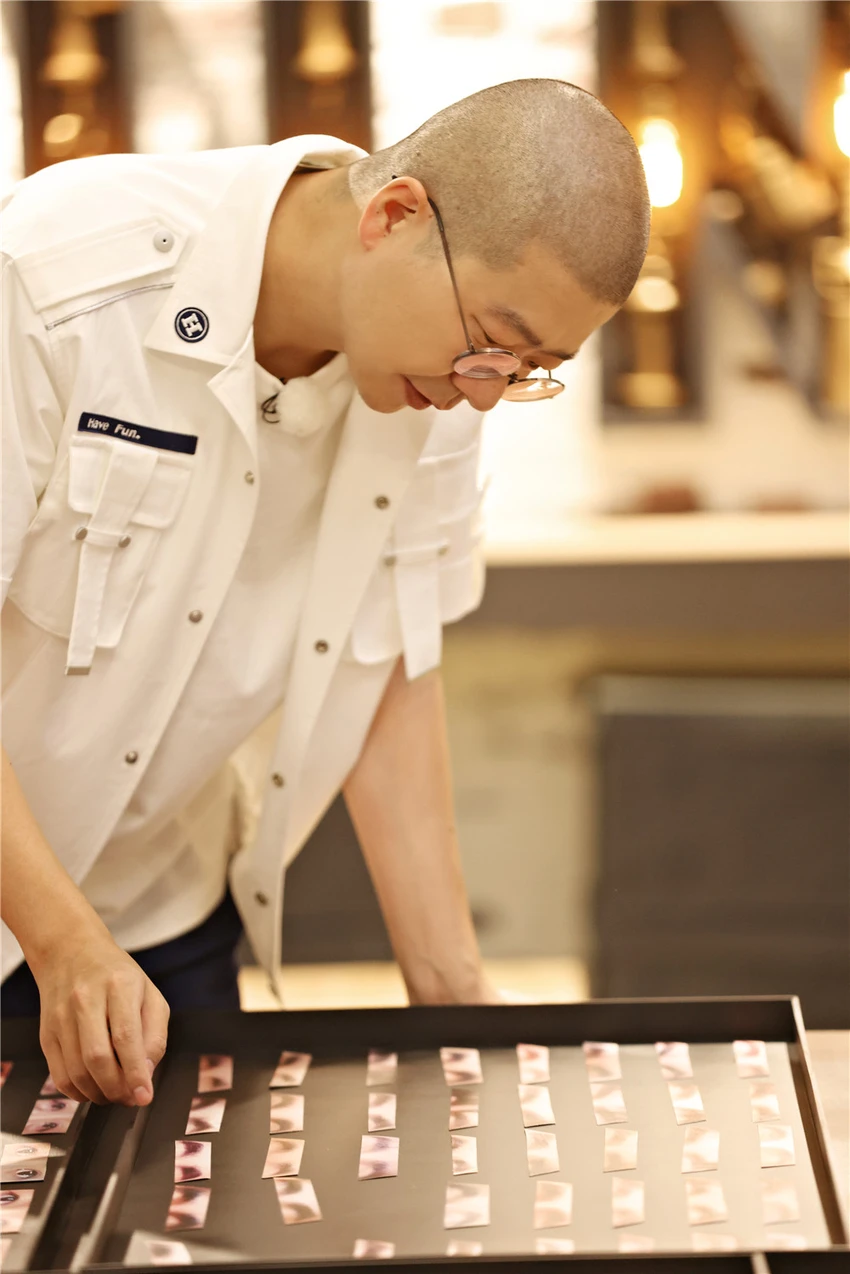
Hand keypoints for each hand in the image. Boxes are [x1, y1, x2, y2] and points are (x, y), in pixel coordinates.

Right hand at [30, 928, 168, 1106]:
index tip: (144, 1096)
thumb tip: (146, 1073)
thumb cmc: (117, 976)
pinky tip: (94, 1088)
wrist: (71, 953)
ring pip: (77, 1072)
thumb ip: (155, 1034)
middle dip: (117, 1088)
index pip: (125, 1037)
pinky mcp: (46, 1033)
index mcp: (119, 985)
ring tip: (115, 1093)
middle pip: (97, 1058)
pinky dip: (79, 1092)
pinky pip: (60, 1076)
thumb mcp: (150, 994)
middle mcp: (86, 999)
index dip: (135, 1072)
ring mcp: (61, 1017)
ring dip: (99, 1094)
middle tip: (130, 1097)